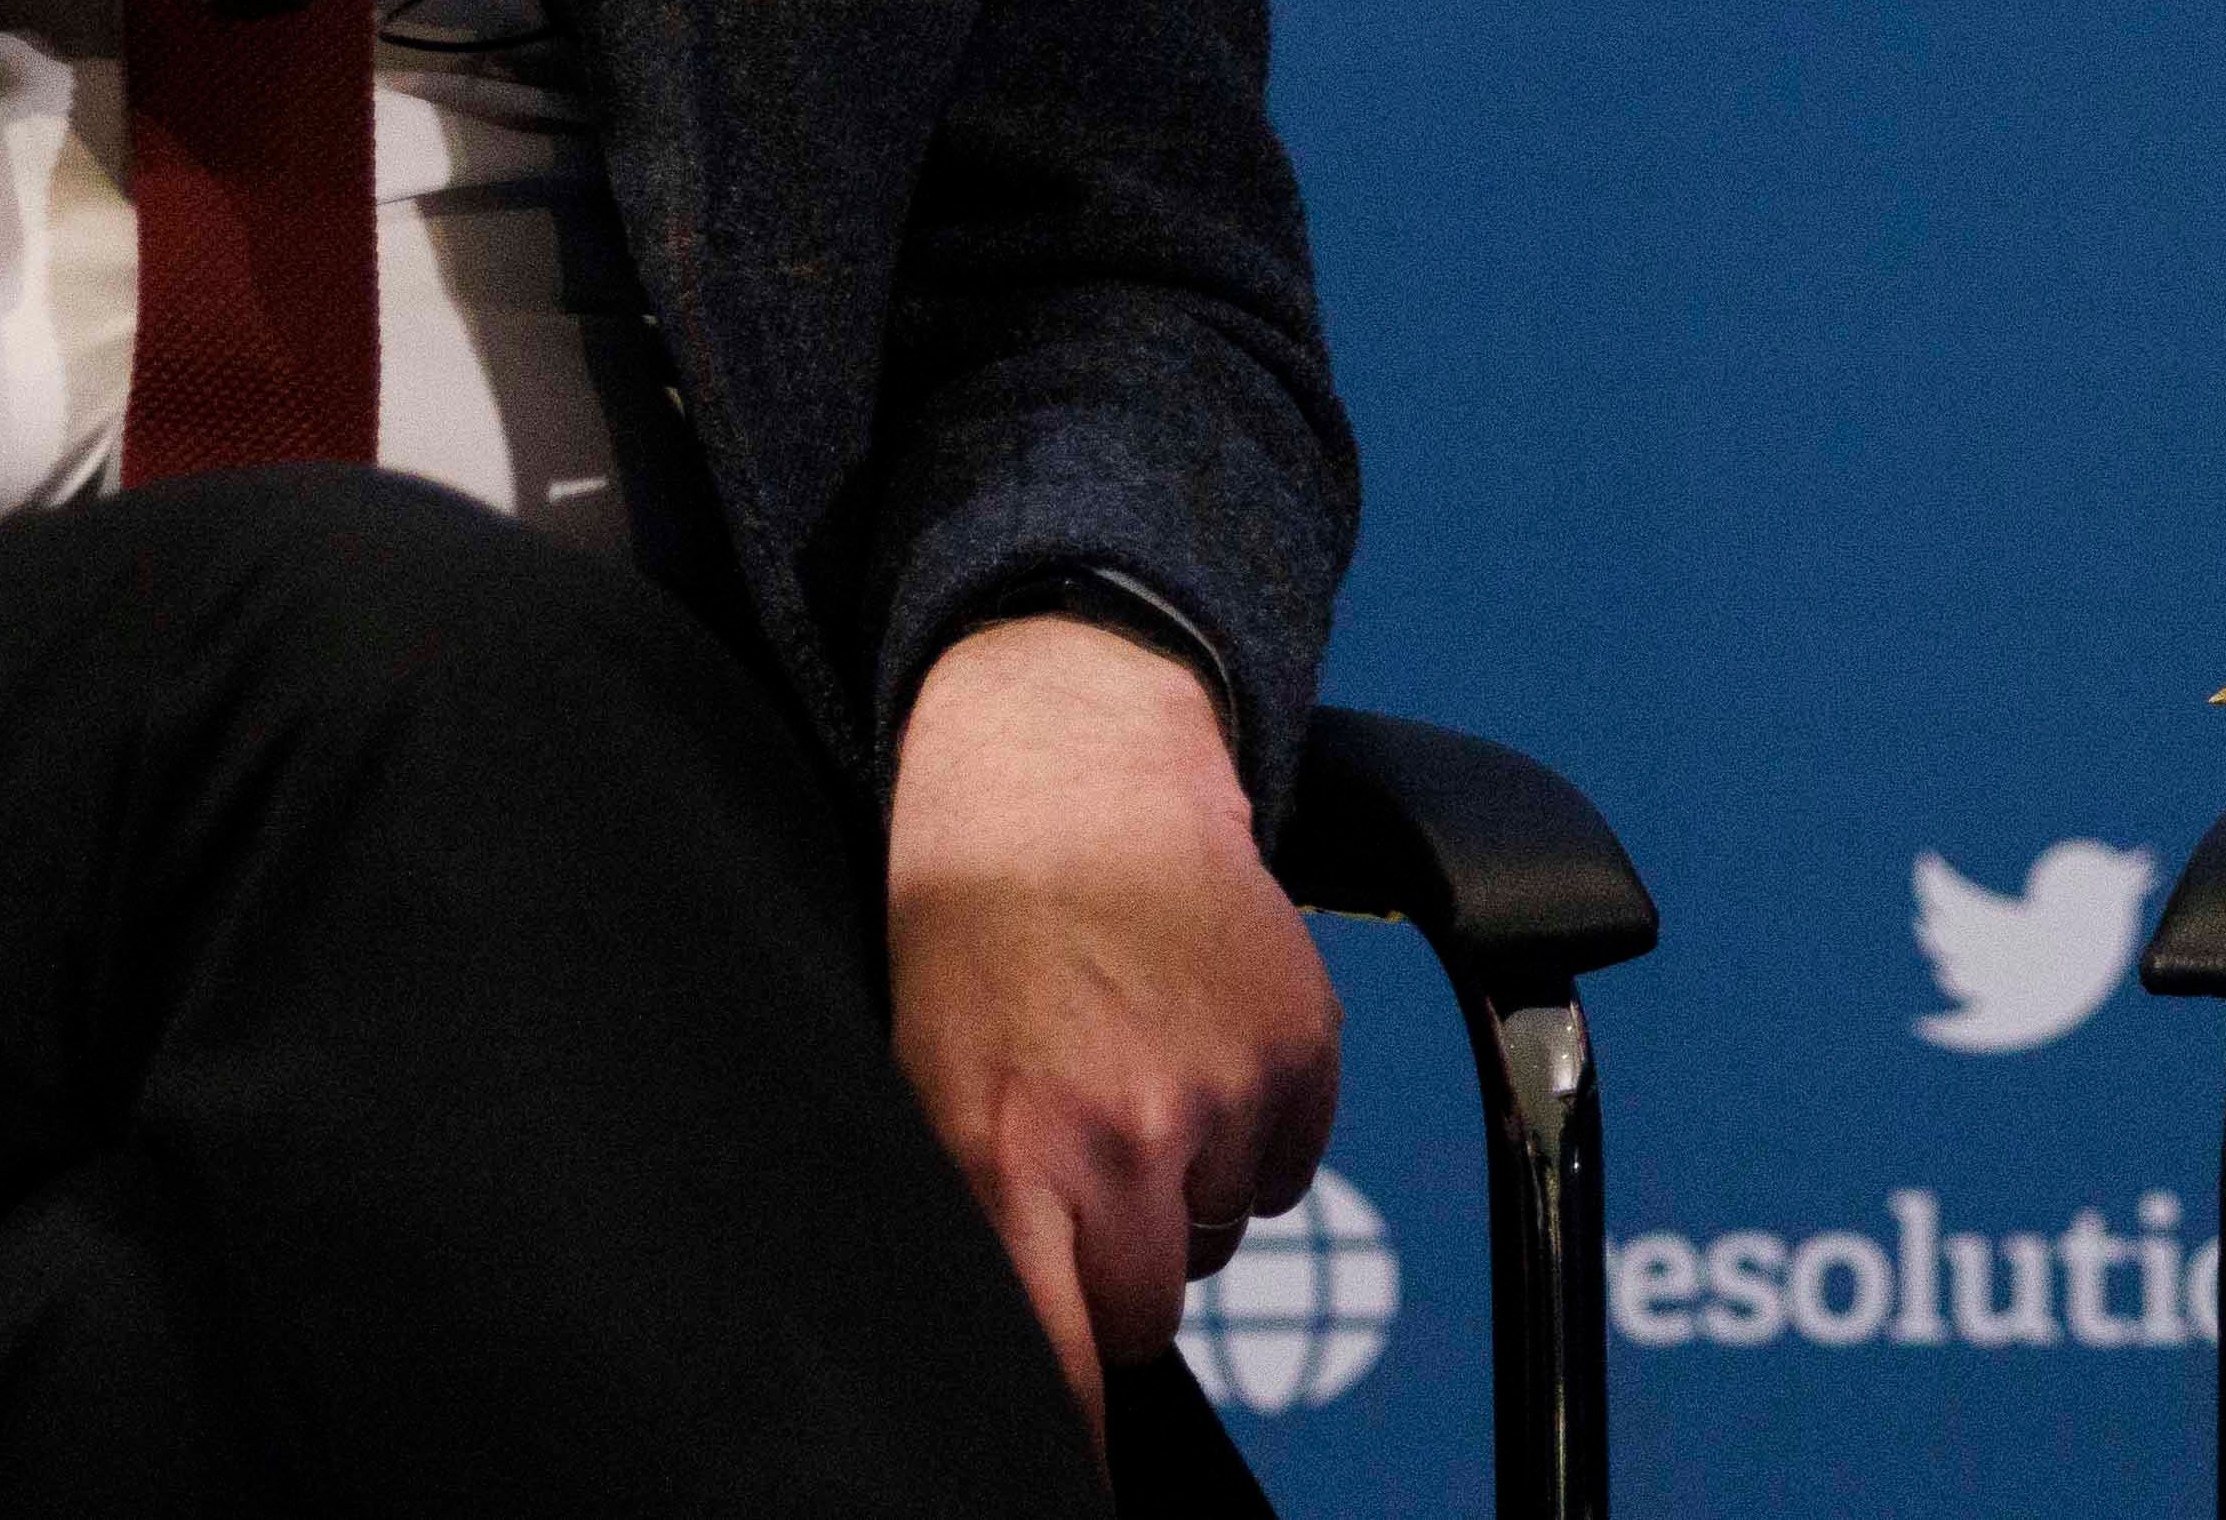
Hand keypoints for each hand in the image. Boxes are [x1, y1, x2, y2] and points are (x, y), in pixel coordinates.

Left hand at [885, 611, 1341, 1436]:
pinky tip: (1189, 1041)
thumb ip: (972, 1230)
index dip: (1071, 1434)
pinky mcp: (1303, 1050)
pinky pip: (1282, 1164)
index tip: (1076, 1479)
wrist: (1067, 776)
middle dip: (1118, 1271)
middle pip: (1149, 1316)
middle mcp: (1123, 1140)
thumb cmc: (969, 939)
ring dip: (1181, 1190)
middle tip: (1075, 1170)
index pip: (1061, 1369)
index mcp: (1006, 1163)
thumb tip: (1018, 1354)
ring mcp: (1223, 1094)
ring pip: (1216, 1237)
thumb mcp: (922, 1089)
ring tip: (1124, 1074)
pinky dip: (1247, 1127)